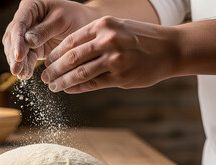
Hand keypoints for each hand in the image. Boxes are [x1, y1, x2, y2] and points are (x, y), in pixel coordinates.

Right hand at [2, 0, 96, 79]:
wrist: (86, 25)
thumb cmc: (76, 17)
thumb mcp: (62, 21)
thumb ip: (44, 30)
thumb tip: (27, 41)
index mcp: (31, 7)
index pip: (19, 25)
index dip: (17, 41)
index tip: (19, 56)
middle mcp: (26, 19)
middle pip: (13, 38)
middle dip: (14, 55)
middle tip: (16, 70)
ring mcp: (28, 34)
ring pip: (16, 49)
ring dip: (18, 63)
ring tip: (21, 75)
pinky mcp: (33, 47)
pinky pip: (26, 57)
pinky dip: (25, 66)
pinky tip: (25, 75)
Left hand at [42, 16, 178, 92]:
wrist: (170, 48)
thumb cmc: (141, 39)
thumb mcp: (117, 28)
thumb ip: (94, 38)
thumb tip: (68, 54)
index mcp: (103, 25)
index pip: (70, 41)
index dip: (55, 54)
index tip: (47, 62)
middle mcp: (107, 40)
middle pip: (71, 57)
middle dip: (54, 69)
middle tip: (45, 77)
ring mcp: (114, 59)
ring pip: (79, 73)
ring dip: (62, 81)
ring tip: (53, 86)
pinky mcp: (120, 77)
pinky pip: (91, 84)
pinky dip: (76, 88)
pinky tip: (68, 89)